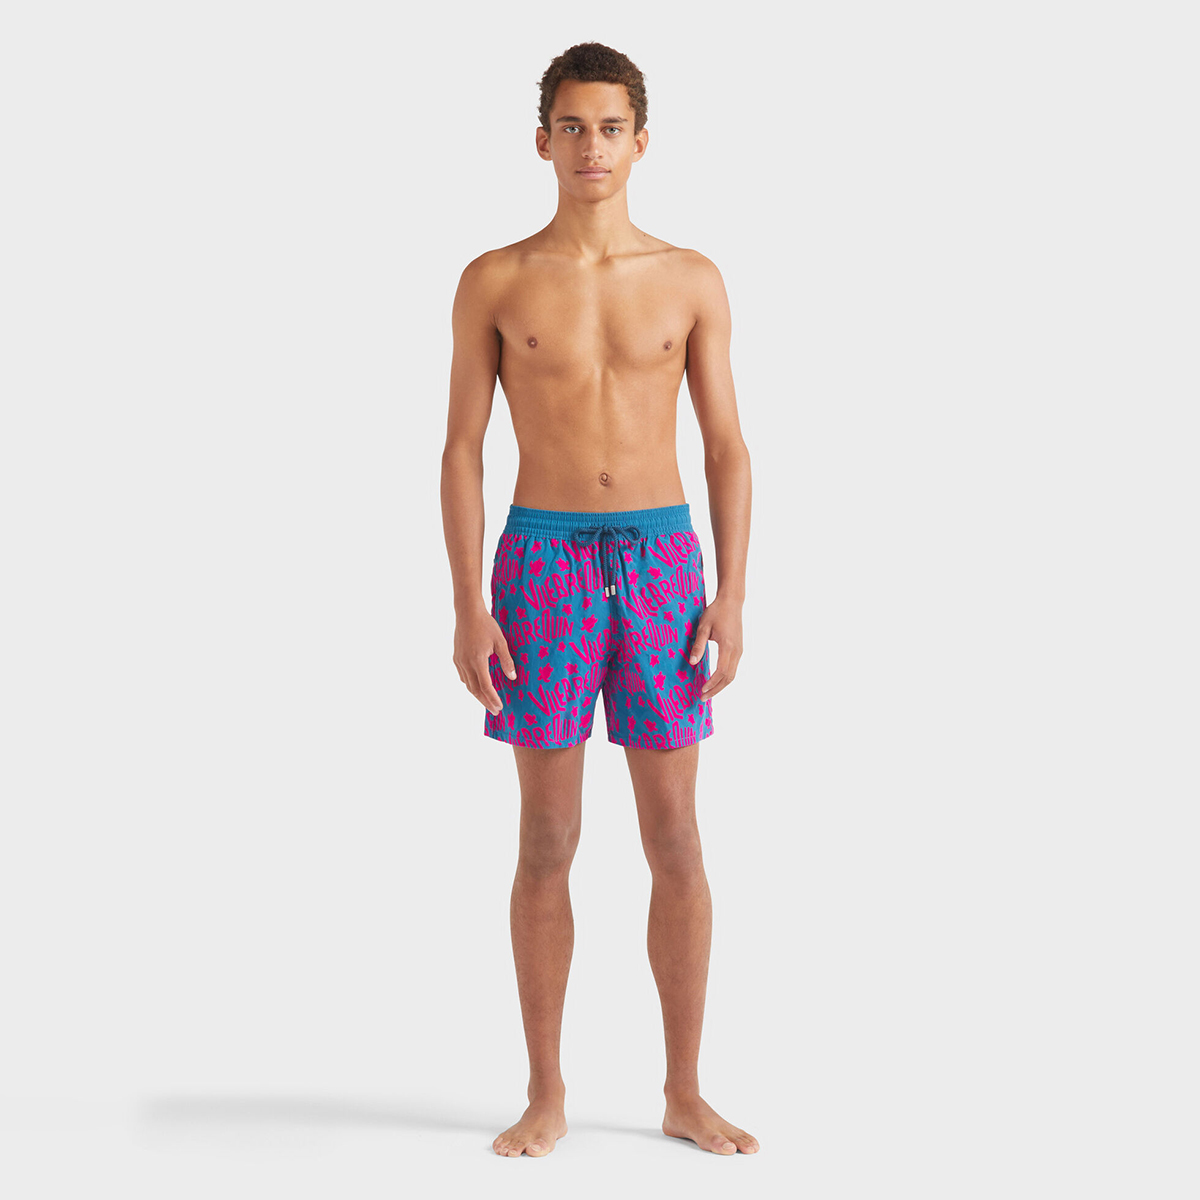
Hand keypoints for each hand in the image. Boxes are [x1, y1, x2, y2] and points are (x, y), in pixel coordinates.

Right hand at [453, 601, 516, 715]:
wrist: (467, 612)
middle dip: (486, 702)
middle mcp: (466, 663)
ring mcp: (459, 661)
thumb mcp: (500, 641)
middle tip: (495, 710)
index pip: (485, 686)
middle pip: (475, 689)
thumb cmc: (486, 624)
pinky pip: (463, 676)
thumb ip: (506, 660)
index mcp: (477, 660)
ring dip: (477, 695)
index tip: (500, 707)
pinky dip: (471, 684)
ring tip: (488, 701)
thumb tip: (513, 677)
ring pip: (467, 684)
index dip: (493, 698)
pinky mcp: (456, 657)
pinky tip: (477, 686)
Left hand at [688, 592, 742, 700]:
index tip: (701, 691)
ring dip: (721, 685)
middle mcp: (737, 651)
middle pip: (729, 677)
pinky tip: (715, 680)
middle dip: (716, 689)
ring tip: (708, 692)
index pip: (721, 672)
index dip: (711, 684)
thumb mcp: (703, 627)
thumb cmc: (716, 612)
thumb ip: (698, 645)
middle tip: (703, 697)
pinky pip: (733, 668)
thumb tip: (692, 662)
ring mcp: (740, 650)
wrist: (732, 602)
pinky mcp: (739, 649)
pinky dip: (725, 677)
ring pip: (732, 674)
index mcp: (728, 647)